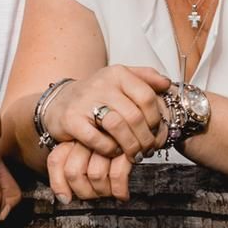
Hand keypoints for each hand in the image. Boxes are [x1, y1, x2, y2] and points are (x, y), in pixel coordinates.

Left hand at [47, 140, 136, 202]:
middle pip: (73, 172)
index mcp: (73, 139)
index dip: (59, 184)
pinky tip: (121, 193)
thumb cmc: (106, 150)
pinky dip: (119, 190)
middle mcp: (88, 139)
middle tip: (93, 193)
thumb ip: (64, 171)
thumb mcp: (78, 157)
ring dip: (102, 191)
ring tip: (108, 191)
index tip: (65, 197)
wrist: (132, 126)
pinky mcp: (126, 148)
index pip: (56, 161)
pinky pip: (117, 175)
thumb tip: (64, 198)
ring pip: (95, 175)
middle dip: (84, 190)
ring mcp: (107, 142)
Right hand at [48, 65, 170, 158]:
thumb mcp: (119, 79)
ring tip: (134, 154)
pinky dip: (110, 150)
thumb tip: (167, 83)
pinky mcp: (72, 120)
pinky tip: (114, 152)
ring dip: (131, 146)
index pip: (147, 96)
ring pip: (118, 127)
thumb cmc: (97, 95)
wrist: (60, 102)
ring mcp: (85, 102)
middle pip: (135, 116)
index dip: (156, 118)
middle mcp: (101, 84)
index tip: (156, 131)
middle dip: (146, 138)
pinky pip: (98, 140)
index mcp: (117, 73)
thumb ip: (144, 77)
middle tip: (148, 149)